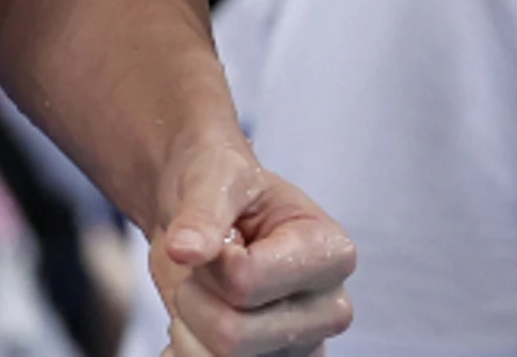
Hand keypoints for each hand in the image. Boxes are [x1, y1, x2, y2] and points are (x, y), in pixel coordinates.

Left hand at [148, 143, 352, 356]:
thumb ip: (202, 212)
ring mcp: (302, 346)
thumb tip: (184, 249)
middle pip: (234, 335)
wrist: (208, 217)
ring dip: (188, 326)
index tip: (223, 236)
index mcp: (331, 252)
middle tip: (206, 267)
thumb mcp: (213, 177)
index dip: (213, 261)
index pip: (246, 282)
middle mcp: (328, 309)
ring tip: (203, 293)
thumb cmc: (222, 186)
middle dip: (196, 297)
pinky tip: (196, 324)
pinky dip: (187, 351)